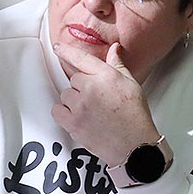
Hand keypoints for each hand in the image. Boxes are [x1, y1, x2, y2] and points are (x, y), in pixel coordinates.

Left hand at [52, 42, 160, 165]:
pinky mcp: (73, 123)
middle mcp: (91, 88)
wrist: (134, 145)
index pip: (80, 58)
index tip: (58, 48)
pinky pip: (57, 111)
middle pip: (74, 80)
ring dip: (74, 102)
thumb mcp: (131, 84)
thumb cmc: (135, 116)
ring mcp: (80, 106)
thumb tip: (113, 49)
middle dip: (83, 88)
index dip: (66, 51)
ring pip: (66, 95)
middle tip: (96, 100)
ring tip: (91, 112)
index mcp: (106, 75)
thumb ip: (117, 65)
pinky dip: (64, 114)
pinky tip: (78, 118)